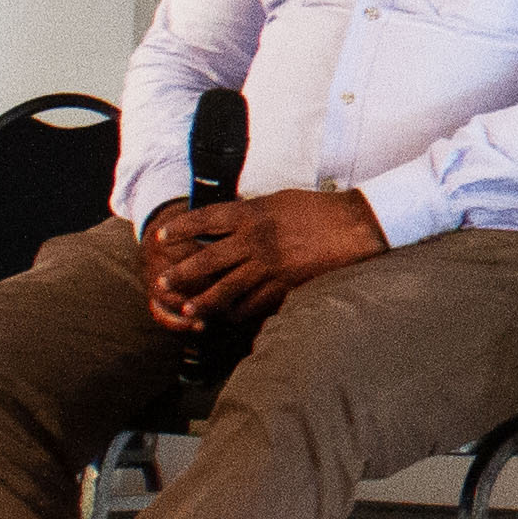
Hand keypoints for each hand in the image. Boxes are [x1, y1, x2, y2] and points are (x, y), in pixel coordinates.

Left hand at [144, 188, 385, 335]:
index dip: (181, 229)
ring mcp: (271, 265)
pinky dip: (240, 312)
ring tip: (189, 312)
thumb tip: (226, 224)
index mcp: (253, 213)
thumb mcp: (278, 200)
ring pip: (228, 289)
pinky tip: (229, 318)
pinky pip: (256, 304)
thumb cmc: (318, 209)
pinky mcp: (287, 284)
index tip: (162, 237)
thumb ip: (251, 214)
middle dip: (182, 274)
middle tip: (163, 283)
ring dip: (205, 302)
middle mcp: (256, 240)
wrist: (355, 225)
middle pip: (208, 260)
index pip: (206, 220)